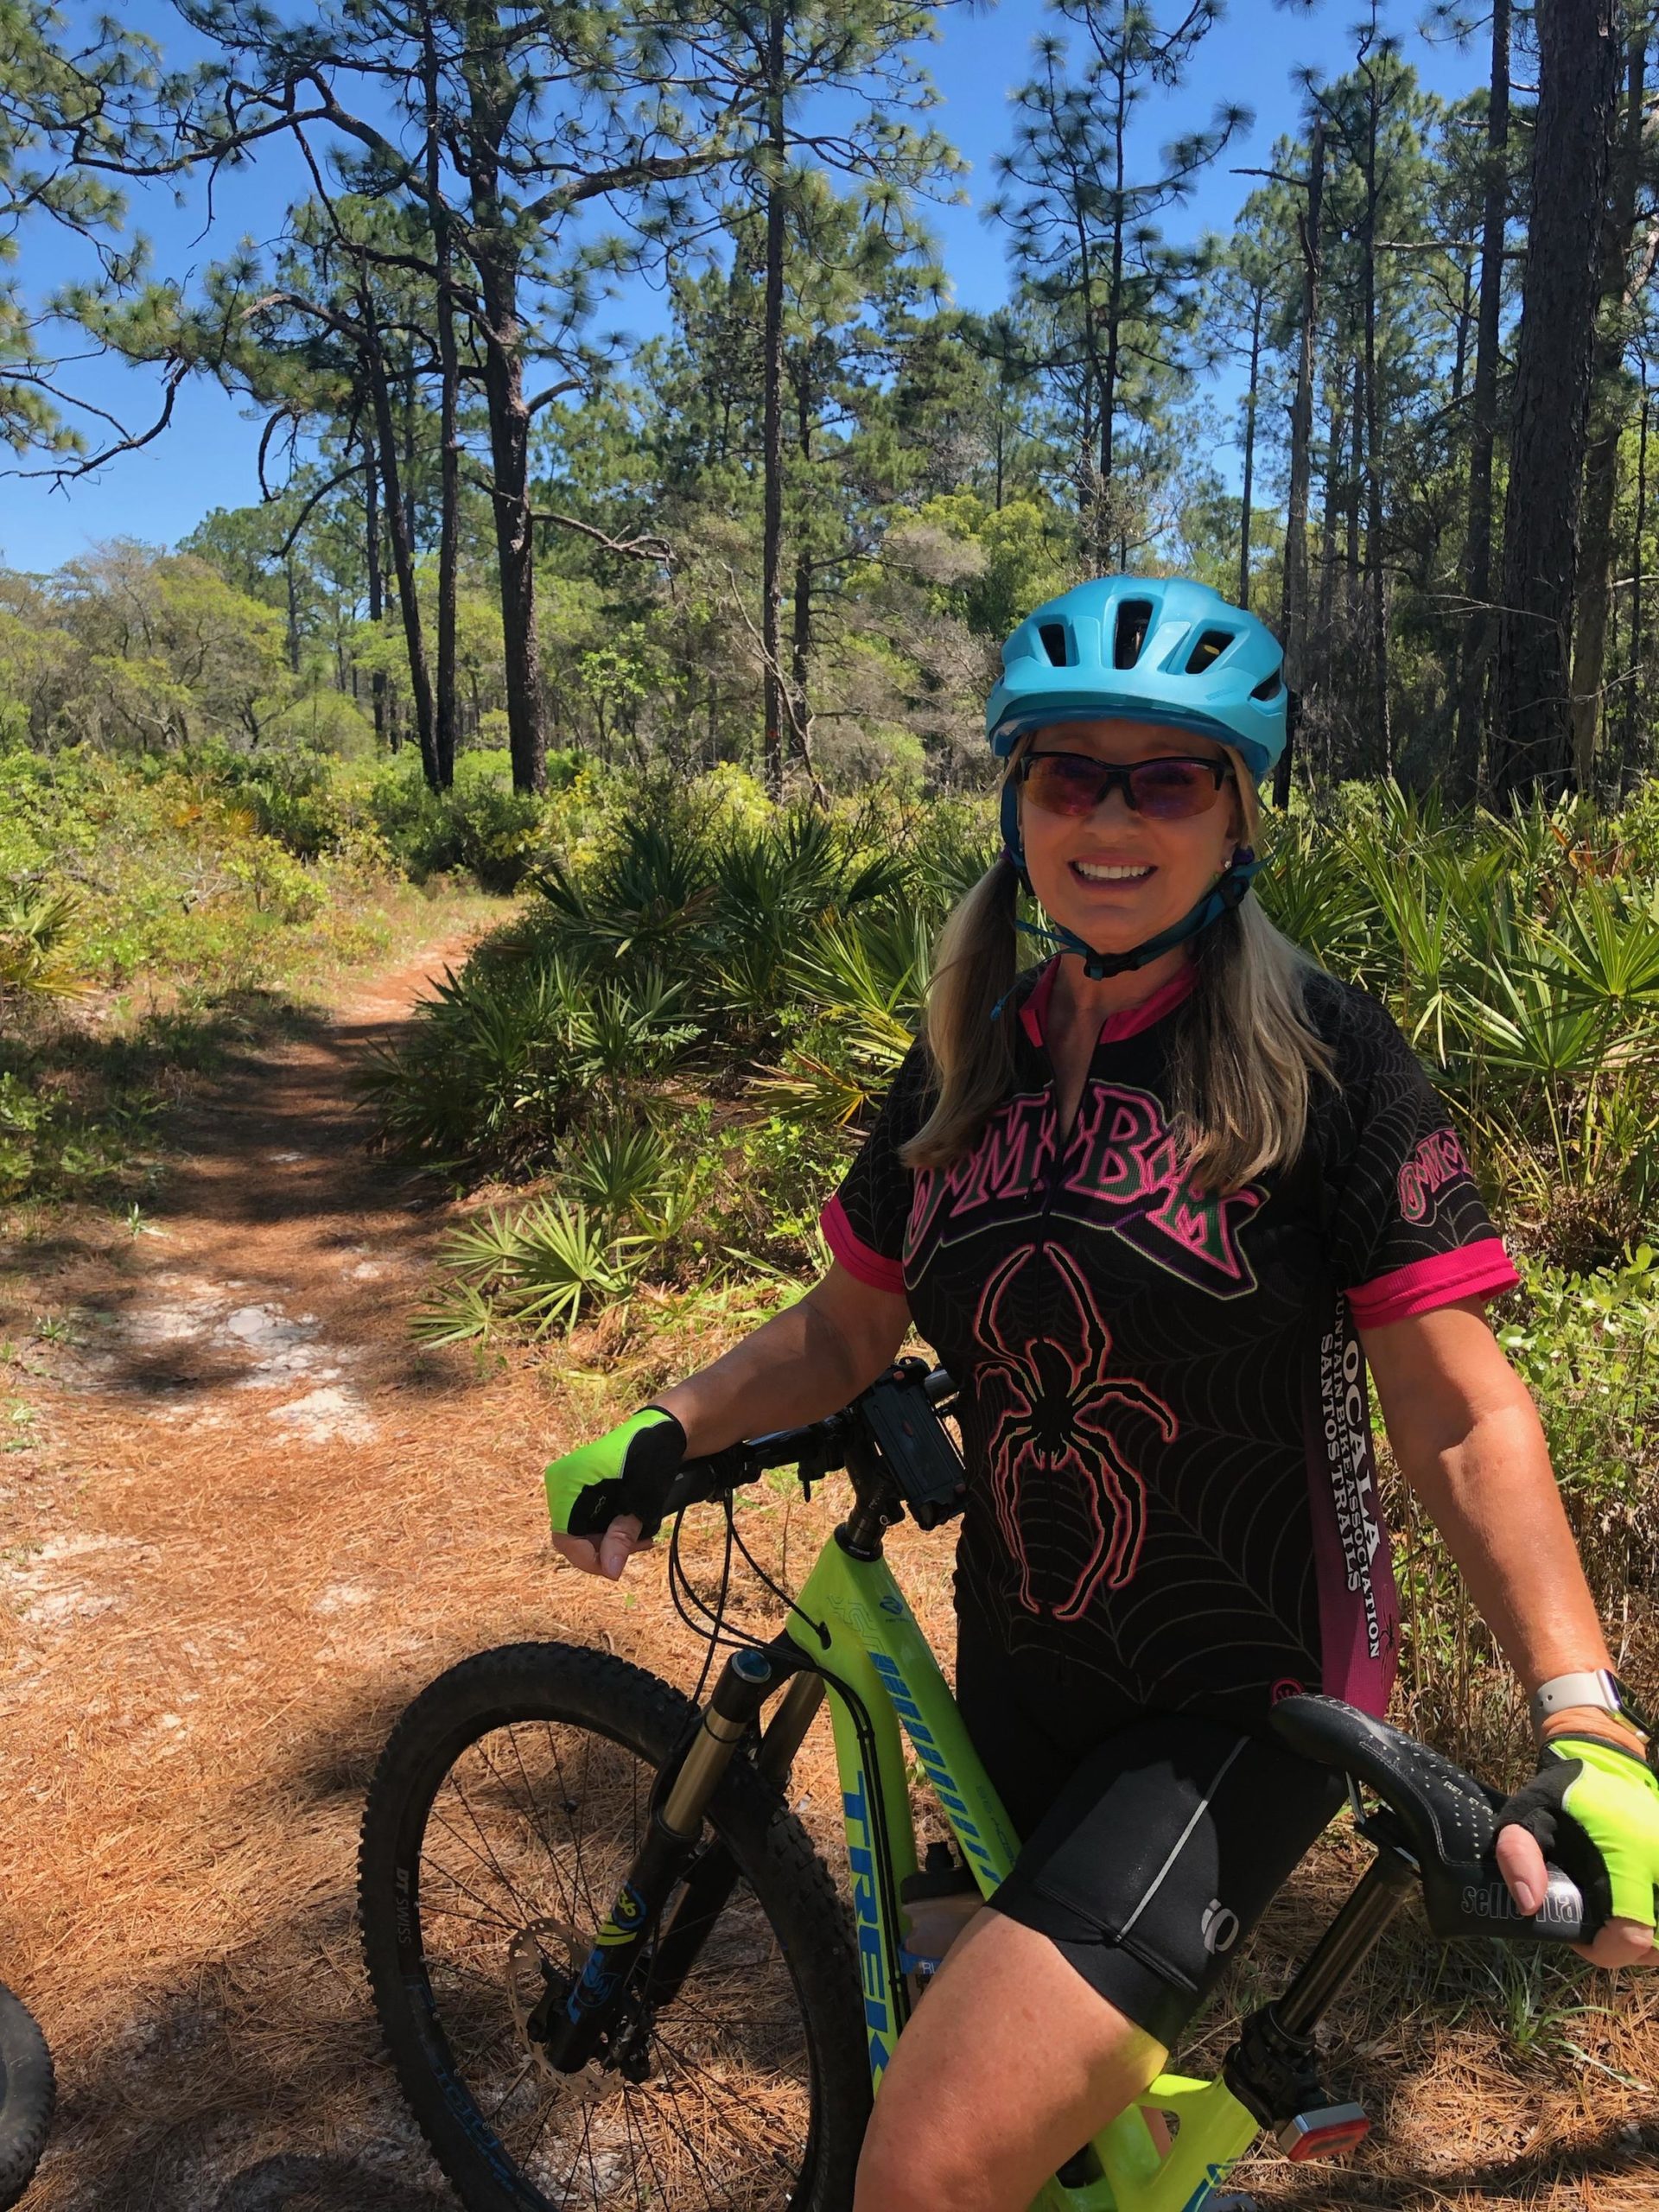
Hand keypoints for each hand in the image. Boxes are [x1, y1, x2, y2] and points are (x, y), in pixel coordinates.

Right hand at [544, 1407, 686, 1582]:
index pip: (566, 1538)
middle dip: (604, 1550)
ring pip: (581, 1531)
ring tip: (642, 1539)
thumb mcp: (641, 1502)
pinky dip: (608, 1528)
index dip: (589, 1560)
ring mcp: (569, 1484)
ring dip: (609, 1541)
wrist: (662, 1431)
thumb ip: (622, 1537)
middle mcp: (561, 1483)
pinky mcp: (580, 1486)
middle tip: (638, 1547)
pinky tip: (632, 1529)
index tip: (617, 1571)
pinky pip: (586, 1518)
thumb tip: (611, 1572)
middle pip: (572, 1537)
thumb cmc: (652, 1460)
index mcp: (568, 1482)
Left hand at [1495, 1730, 1658, 1967]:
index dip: (1605, 1951)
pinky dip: (1655, 1920)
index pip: (1632, 1935)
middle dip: (1628, 1949)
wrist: (1609, 1760)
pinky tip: (1634, 1909)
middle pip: (1657, 1944)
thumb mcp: (1527, 1813)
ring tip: (1616, 1922)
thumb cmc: (1565, 1792)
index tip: (1580, 1940)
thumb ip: (1518, 1853)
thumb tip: (1528, 1904)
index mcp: (1630, 1856)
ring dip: (1646, 1939)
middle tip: (1599, 1931)